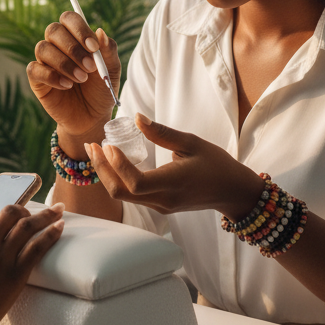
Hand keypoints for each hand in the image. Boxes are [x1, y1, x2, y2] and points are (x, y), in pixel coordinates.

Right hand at [0, 204, 64, 324]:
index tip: (6, 220)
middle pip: (10, 213)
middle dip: (23, 210)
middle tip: (33, 213)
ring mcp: (2, 256)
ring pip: (28, 225)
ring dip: (45, 215)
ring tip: (58, 210)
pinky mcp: (17, 273)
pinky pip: (38, 247)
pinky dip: (51, 233)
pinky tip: (60, 226)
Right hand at [28, 12, 120, 136]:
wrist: (92, 117)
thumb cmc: (101, 89)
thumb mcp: (111, 70)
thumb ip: (108, 50)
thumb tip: (100, 30)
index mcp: (75, 37)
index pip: (69, 18)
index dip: (79, 29)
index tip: (93, 47)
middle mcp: (57, 45)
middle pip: (53, 30)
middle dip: (72, 48)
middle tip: (90, 67)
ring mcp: (45, 61)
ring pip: (43, 48)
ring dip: (64, 63)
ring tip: (81, 79)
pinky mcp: (37, 79)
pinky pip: (34, 68)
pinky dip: (52, 76)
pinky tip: (66, 86)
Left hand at [87, 114, 263, 218]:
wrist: (232, 192)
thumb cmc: (216, 164)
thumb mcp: (192, 143)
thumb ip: (162, 133)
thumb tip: (137, 117)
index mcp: (173, 184)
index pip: (135, 183)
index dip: (118, 165)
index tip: (108, 144)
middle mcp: (163, 200)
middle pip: (121, 193)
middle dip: (102, 169)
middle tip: (92, 145)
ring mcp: (160, 206)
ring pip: (123, 196)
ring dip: (106, 173)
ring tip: (97, 150)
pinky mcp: (159, 206)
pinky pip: (131, 196)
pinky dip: (117, 178)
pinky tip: (113, 161)